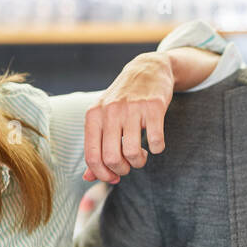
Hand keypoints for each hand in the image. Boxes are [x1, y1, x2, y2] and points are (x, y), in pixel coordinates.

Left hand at [83, 51, 172, 183]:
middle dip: (122, 170)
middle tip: (129, 165)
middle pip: (112, 158)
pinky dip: (157, 149)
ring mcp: (132, 108)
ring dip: (139, 162)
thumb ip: (95, 146)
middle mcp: (110, 111)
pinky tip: (155, 143)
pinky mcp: (154, 107)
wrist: (147, 69)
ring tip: (142, 155)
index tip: (114, 177)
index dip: (103, 174)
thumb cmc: (123, 99)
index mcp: (93, 116)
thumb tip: (88, 178)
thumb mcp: (103, 118)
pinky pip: (156, 141)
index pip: (92, 157)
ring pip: (132, 152)